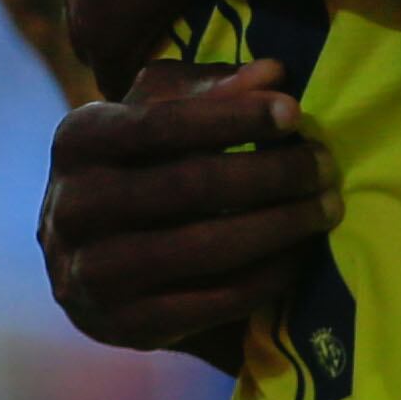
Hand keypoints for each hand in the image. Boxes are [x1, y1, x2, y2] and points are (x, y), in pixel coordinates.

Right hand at [39, 57, 336, 357]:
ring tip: (327, 207)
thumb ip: (209, 88)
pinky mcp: (126, 325)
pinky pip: (215, 300)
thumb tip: (273, 74)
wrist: (86, 261)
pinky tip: (300, 253)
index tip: (295, 112)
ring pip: (208, 246)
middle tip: (326, 164)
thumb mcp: (158, 112)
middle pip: (193, 185)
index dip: (234, 116)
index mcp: (78, 139)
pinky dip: (268, 275)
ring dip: (282, 225)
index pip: (163, 122)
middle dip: (273, 173)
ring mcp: (93, 273)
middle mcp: (73, 207)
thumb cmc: (136, 165)